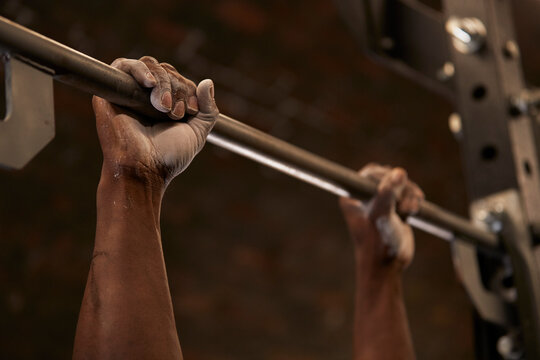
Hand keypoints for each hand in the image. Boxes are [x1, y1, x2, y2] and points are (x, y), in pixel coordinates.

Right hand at [93, 56, 218, 185]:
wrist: (144, 169)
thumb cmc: (169, 156)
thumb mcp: (197, 132)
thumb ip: (208, 109)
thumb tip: (208, 82)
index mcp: (165, 104)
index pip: (179, 79)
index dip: (189, 89)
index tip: (191, 112)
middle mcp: (146, 96)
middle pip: (166, 70)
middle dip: (177, 88)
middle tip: (175, 113)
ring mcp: (128, 92)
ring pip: (149, 65)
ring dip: (163, 83)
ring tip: (163, 107)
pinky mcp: (110, 92)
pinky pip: (122, 65)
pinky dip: (139, 69)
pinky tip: (149, 83)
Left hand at [339, 164, 423, 269]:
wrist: (388, 266)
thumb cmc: (378, 242)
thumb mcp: (382, 215)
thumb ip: (388, 192)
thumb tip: (400, 171)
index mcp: (352, 196)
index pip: (371, 173)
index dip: (387, 177)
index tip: (397, 191)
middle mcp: (364, 197)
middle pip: (389, 176)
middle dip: (401, 187)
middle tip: (405, 204)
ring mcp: (380, 202)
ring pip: (400, 185)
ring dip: (409, 194)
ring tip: (410, 210)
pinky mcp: (394, 209)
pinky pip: (407, 194)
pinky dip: (413, 199)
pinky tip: (414, 211)